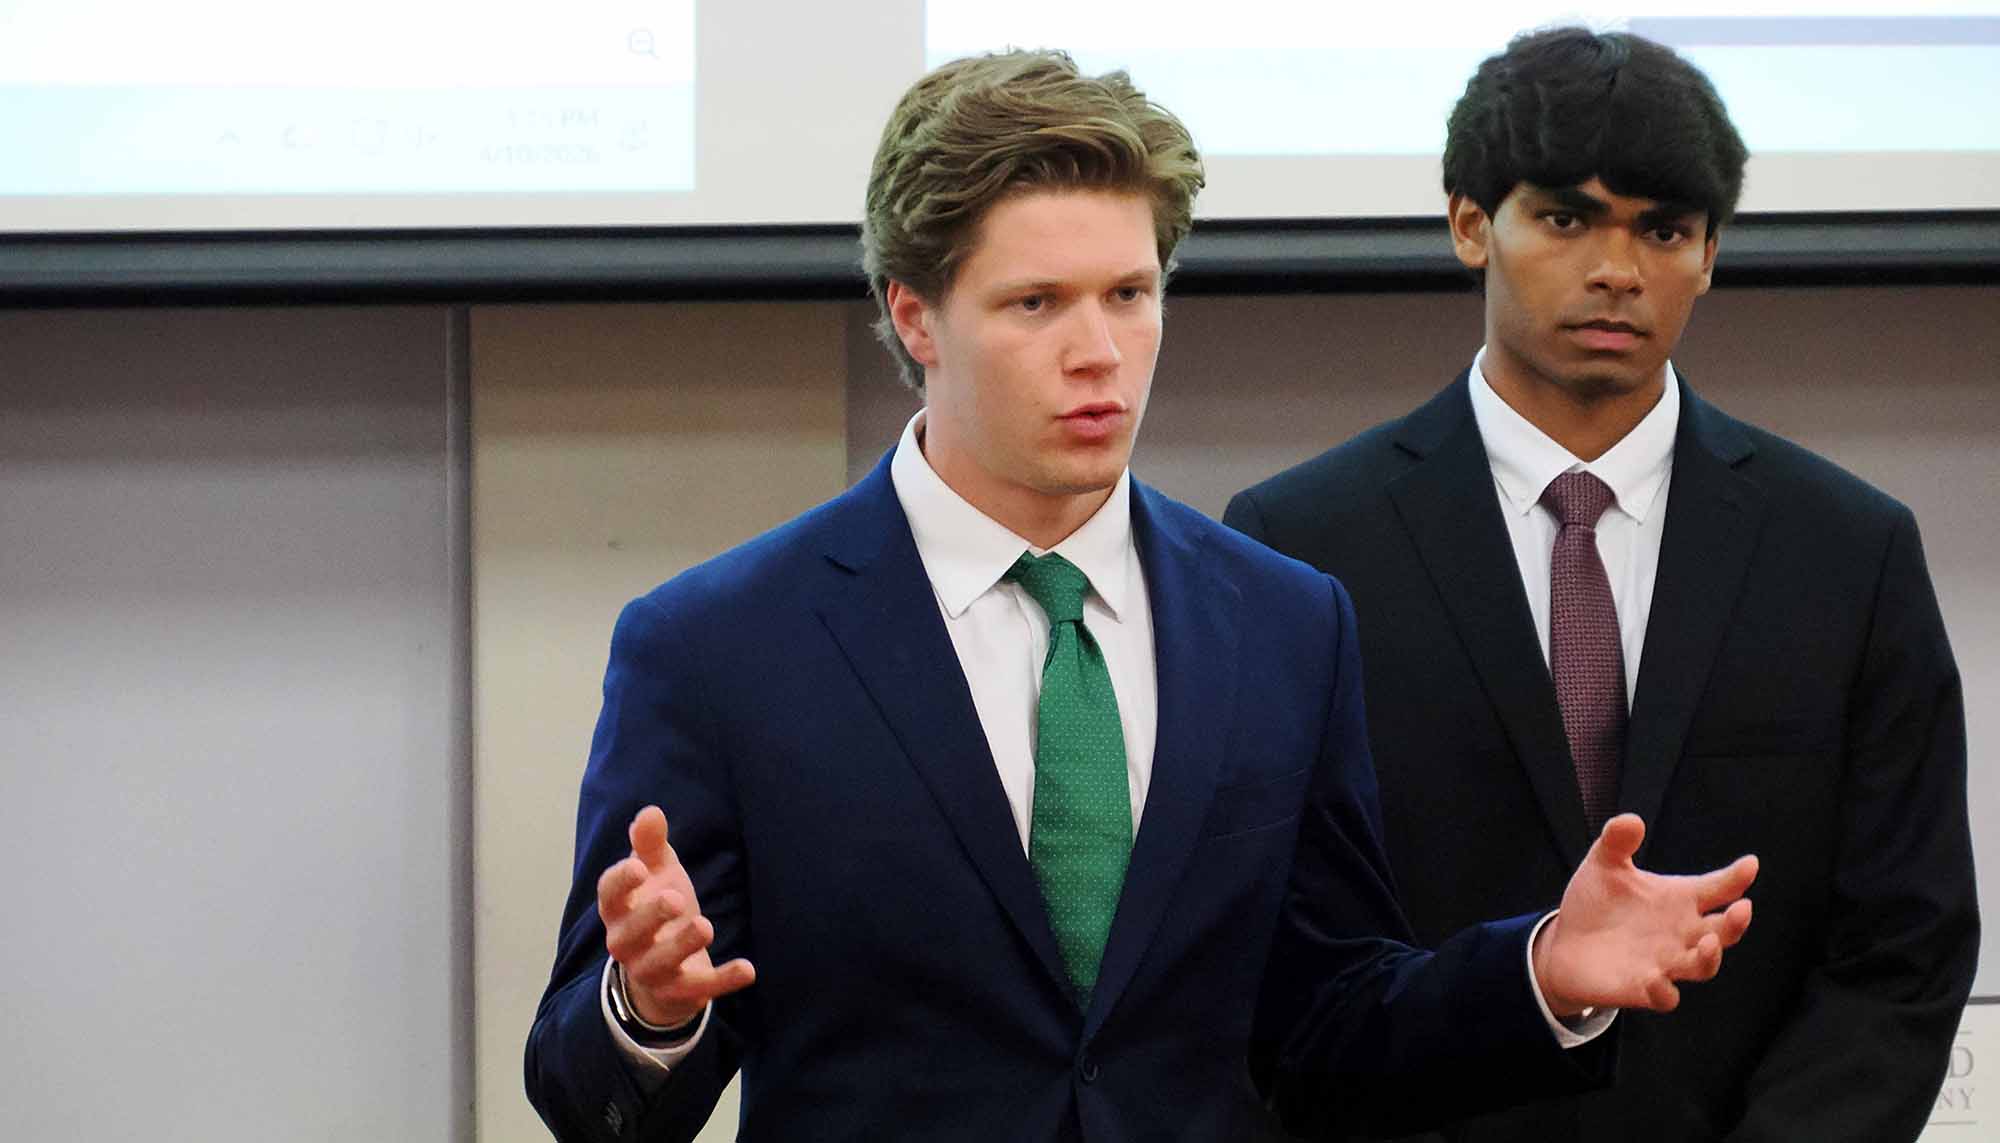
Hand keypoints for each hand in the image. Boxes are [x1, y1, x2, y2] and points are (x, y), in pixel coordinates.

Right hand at [596, 805, 755, 1027]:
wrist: (661, 970)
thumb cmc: (654, 909)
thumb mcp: (656, 873)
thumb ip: (651, 845)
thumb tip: (651, 812)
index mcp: (618, 909)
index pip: (609, 896)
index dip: (620, 883)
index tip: (638, 868)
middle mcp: (627, 943)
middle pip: (631, 933)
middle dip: (651, 917)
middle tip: (676, 898)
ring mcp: (651, 971)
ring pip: (660, 964)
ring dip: (682, 946)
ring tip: (705, 926)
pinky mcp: (679, 992)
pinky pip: (699, 989)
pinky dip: (722, 981)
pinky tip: (748, 969)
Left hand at [1532, 813, 1756, 1016]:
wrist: (1565, 944)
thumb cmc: (1596, 903)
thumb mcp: (1604, 865)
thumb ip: (1618, 841)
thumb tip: (1631, 820)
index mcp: (1679, 899)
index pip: (1718, 888)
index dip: (1737, 877)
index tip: (1750, 864)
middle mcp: (1682, 932)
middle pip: (1724, 931)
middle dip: (1737, 923)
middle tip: (1742, 909)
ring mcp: (1666, 962)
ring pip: (1704, 966)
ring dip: (1710, 957)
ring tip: (1708, 942)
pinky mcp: (1644, 989)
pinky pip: (1665, 996)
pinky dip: (1664, 989)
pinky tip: (1655, 976)